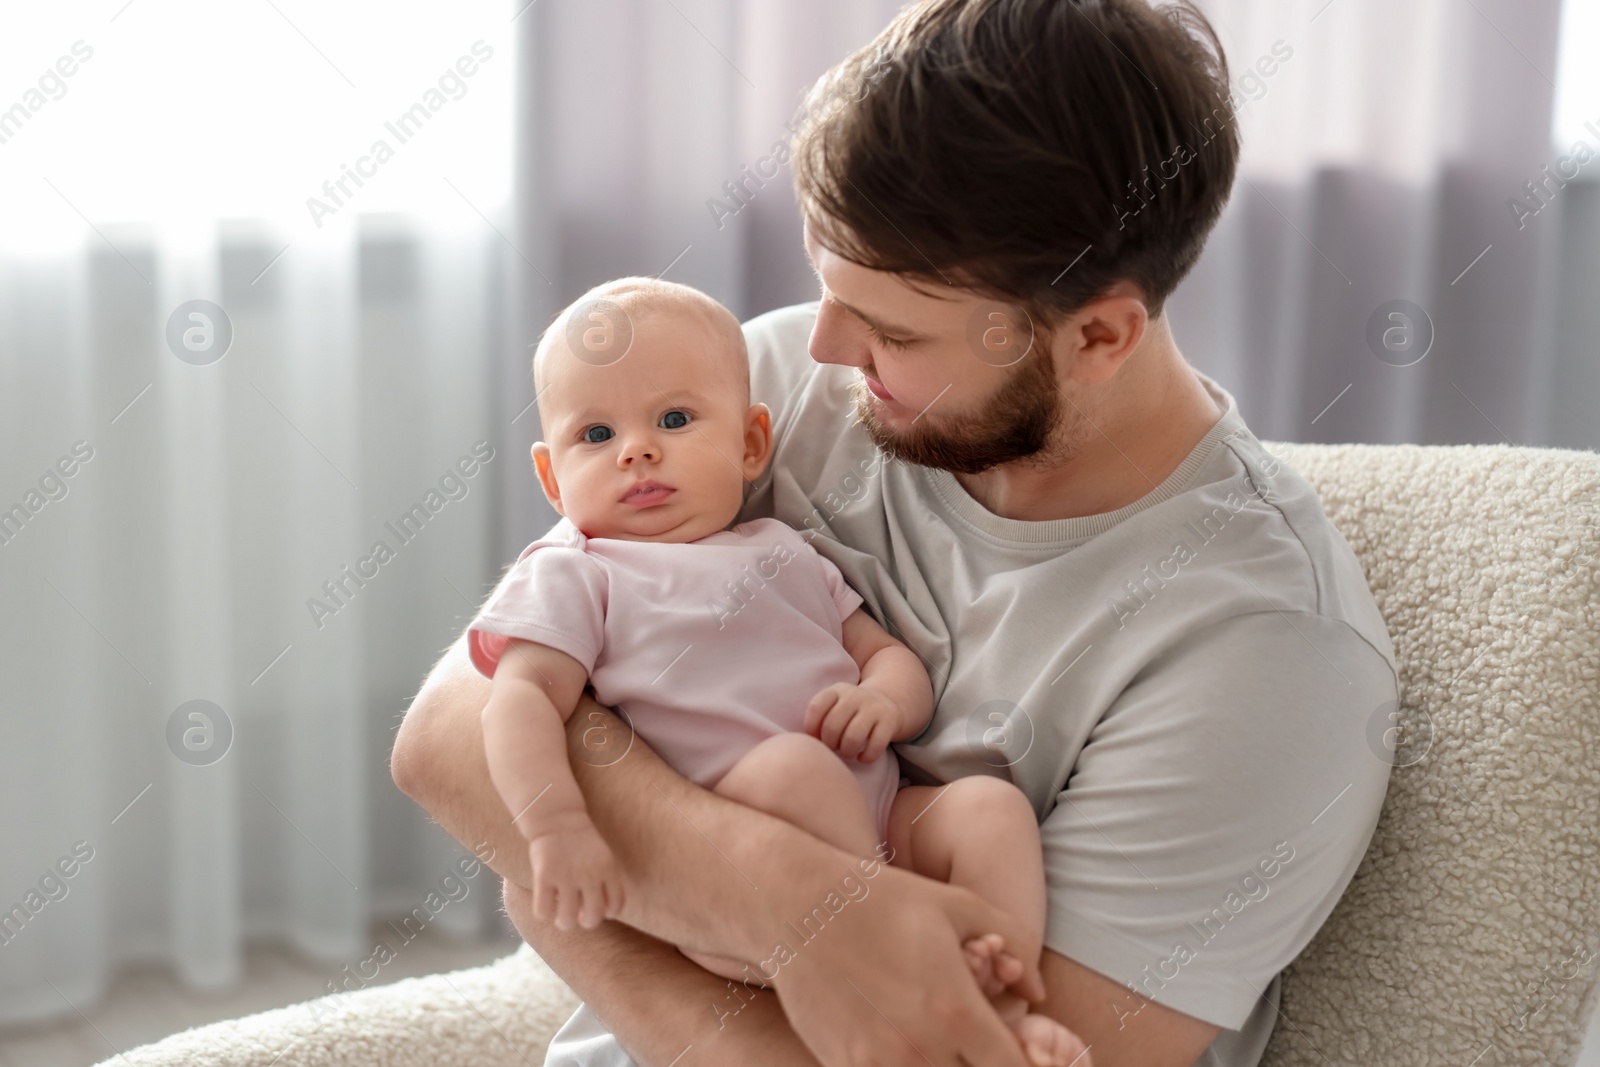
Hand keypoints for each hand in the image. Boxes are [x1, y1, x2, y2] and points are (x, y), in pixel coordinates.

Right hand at [526, 813, 624, 930]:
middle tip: (578, 915)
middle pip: (593, 918)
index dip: (607, 913)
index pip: (616, 905)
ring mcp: (566, 876)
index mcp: (607, 869)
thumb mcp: (603, 856)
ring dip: (564, 923)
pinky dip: (544, 914)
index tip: (598, 907)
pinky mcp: (544, 875)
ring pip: (567, 920)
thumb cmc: (581, 842)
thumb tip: (601, 913)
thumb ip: (605, 881)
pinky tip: (545, 904)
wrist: (558, 817)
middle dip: (586, 922)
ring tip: (560, 917)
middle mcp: (589, 874)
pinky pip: (543, 910)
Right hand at [771, 862, 1046, 1066]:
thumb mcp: (956, 905)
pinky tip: (901, 1045)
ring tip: (941, 1043)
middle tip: (976, 1043)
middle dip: (982, 1065)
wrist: (795, 904)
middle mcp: (919, 1049)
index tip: (1012, 1048)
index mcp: (956, 1011)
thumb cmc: (881, 899)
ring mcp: (876, 1064)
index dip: (1022, 1062)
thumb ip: (1013, 944)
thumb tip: (1038, 992)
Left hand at [804, 682, 901, 761]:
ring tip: (847, 752)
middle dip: (829, 743)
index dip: (811, 727)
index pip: (816, 707)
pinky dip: (866, 757)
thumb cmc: (850, 712)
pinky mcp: (889, 721)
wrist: (885, 703)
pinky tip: (862, 757)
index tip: (814, 738)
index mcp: (837, 690)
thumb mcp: (834, 705)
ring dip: (847, 751)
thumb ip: (819, 718)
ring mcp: (874, 707)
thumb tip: (807, 742)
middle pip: (832, 726)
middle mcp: (855, 695)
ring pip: (853, 737)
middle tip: (833, 747)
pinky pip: (876, 745)